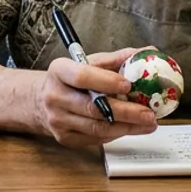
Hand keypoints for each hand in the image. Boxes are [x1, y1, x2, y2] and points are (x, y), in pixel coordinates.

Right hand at [35, 47, 156, 148]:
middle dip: (125, 112)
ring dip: (126, 127)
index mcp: (60, 71)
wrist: (41, 100)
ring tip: (147, 123)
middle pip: (93, 107)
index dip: (106, 82)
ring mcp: (58, 120)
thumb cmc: (71, 79)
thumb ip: (116, 59)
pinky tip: (129, 128)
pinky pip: (95, 138)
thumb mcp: (89, 62)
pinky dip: (115, 134)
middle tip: (148, 114)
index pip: (82, 77)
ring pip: (97, 127)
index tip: (128, 86)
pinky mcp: (64, 138)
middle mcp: (55, 96)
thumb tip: (148, 52)